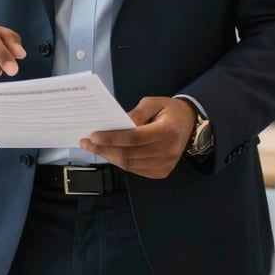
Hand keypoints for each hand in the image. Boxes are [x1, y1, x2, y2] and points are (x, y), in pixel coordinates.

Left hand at [79, 96, 196, 178]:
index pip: (134, 138)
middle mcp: (168, 151)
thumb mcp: (153, 102)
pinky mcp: (162, 172)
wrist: (189, 122)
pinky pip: (136, 170)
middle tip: (86, 143)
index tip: (93, 136)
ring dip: (109, 157)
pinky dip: (120, 162)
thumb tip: (119, 125)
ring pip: (130, 165)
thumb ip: (136, 113)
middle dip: (104, 149)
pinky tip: (110, 153)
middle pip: (129, 154)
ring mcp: (166, 165)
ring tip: (94, 148)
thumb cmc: (169, 110)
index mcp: (167, 131)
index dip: (112, 138)